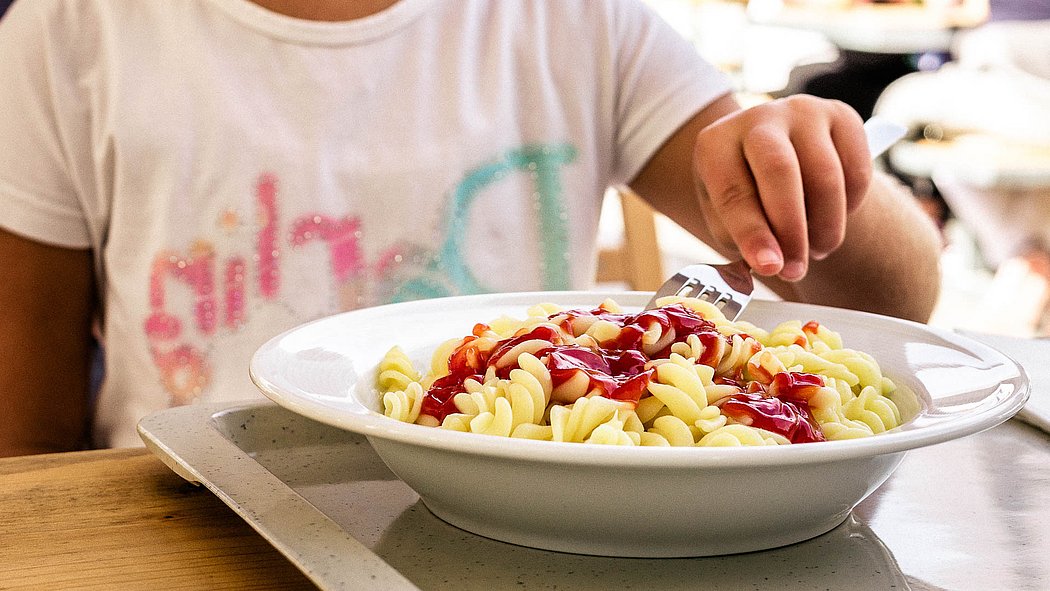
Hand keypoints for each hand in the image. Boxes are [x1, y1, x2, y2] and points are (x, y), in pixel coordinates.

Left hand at [692, 95, 871, 280]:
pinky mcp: (842, 116)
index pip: (733, 191)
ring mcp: (801, 112)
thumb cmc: (746, 196)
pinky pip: (857, 170)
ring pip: (824, 175)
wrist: (780, 160)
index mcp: (715, 143)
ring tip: (816, 251)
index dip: (752, 233)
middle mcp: (757, 118)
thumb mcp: (728, 220)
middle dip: (792, 229)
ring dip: (825, 226)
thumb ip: (744, 241)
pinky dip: (850, 207)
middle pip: (779, 170)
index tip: (768, 267)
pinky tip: (831, 219)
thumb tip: (772, 263)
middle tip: (796, 269)